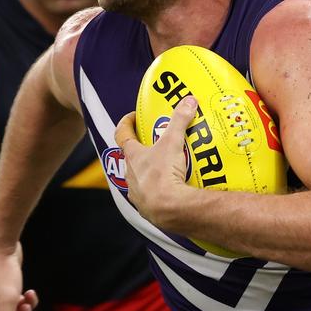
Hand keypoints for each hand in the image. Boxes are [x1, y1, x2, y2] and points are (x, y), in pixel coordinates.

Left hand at [115, 96, 197, 227]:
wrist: (169, 209)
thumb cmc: (164, 174)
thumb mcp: (173, 142)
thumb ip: (180, 120)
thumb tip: (189, 101)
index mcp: (133, 157)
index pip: (122, 135)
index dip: (126, 123)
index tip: (134, 116)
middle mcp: (130, 175)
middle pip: (132, 157)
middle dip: (143, 149)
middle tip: (157, 142)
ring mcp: (137, 193)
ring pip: (140, 178)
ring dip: (150, 172)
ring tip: (167, 167)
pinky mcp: (147, 208)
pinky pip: (150, 197)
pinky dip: (159, 191)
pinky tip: (172, 190)